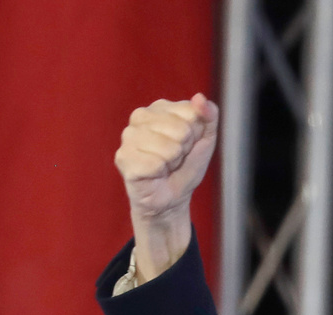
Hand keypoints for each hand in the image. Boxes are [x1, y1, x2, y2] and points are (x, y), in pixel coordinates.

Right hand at [114, 93, 218, 281]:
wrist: (172, 197)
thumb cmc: (185, 166)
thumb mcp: (206, 138)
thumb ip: (208, 115)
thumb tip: (199, 98)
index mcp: (159, 108)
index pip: (191, 113)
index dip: (196, 134)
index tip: (187, 144)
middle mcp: (139, 117)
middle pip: (181, 130)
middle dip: (184, 149)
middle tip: (175, 158)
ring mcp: (128, 137)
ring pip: (169, 147)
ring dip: (173, 161)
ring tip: (165, 165)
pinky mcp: (123, 158)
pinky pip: (155, 163)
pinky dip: (161, 172)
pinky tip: (155, 173)